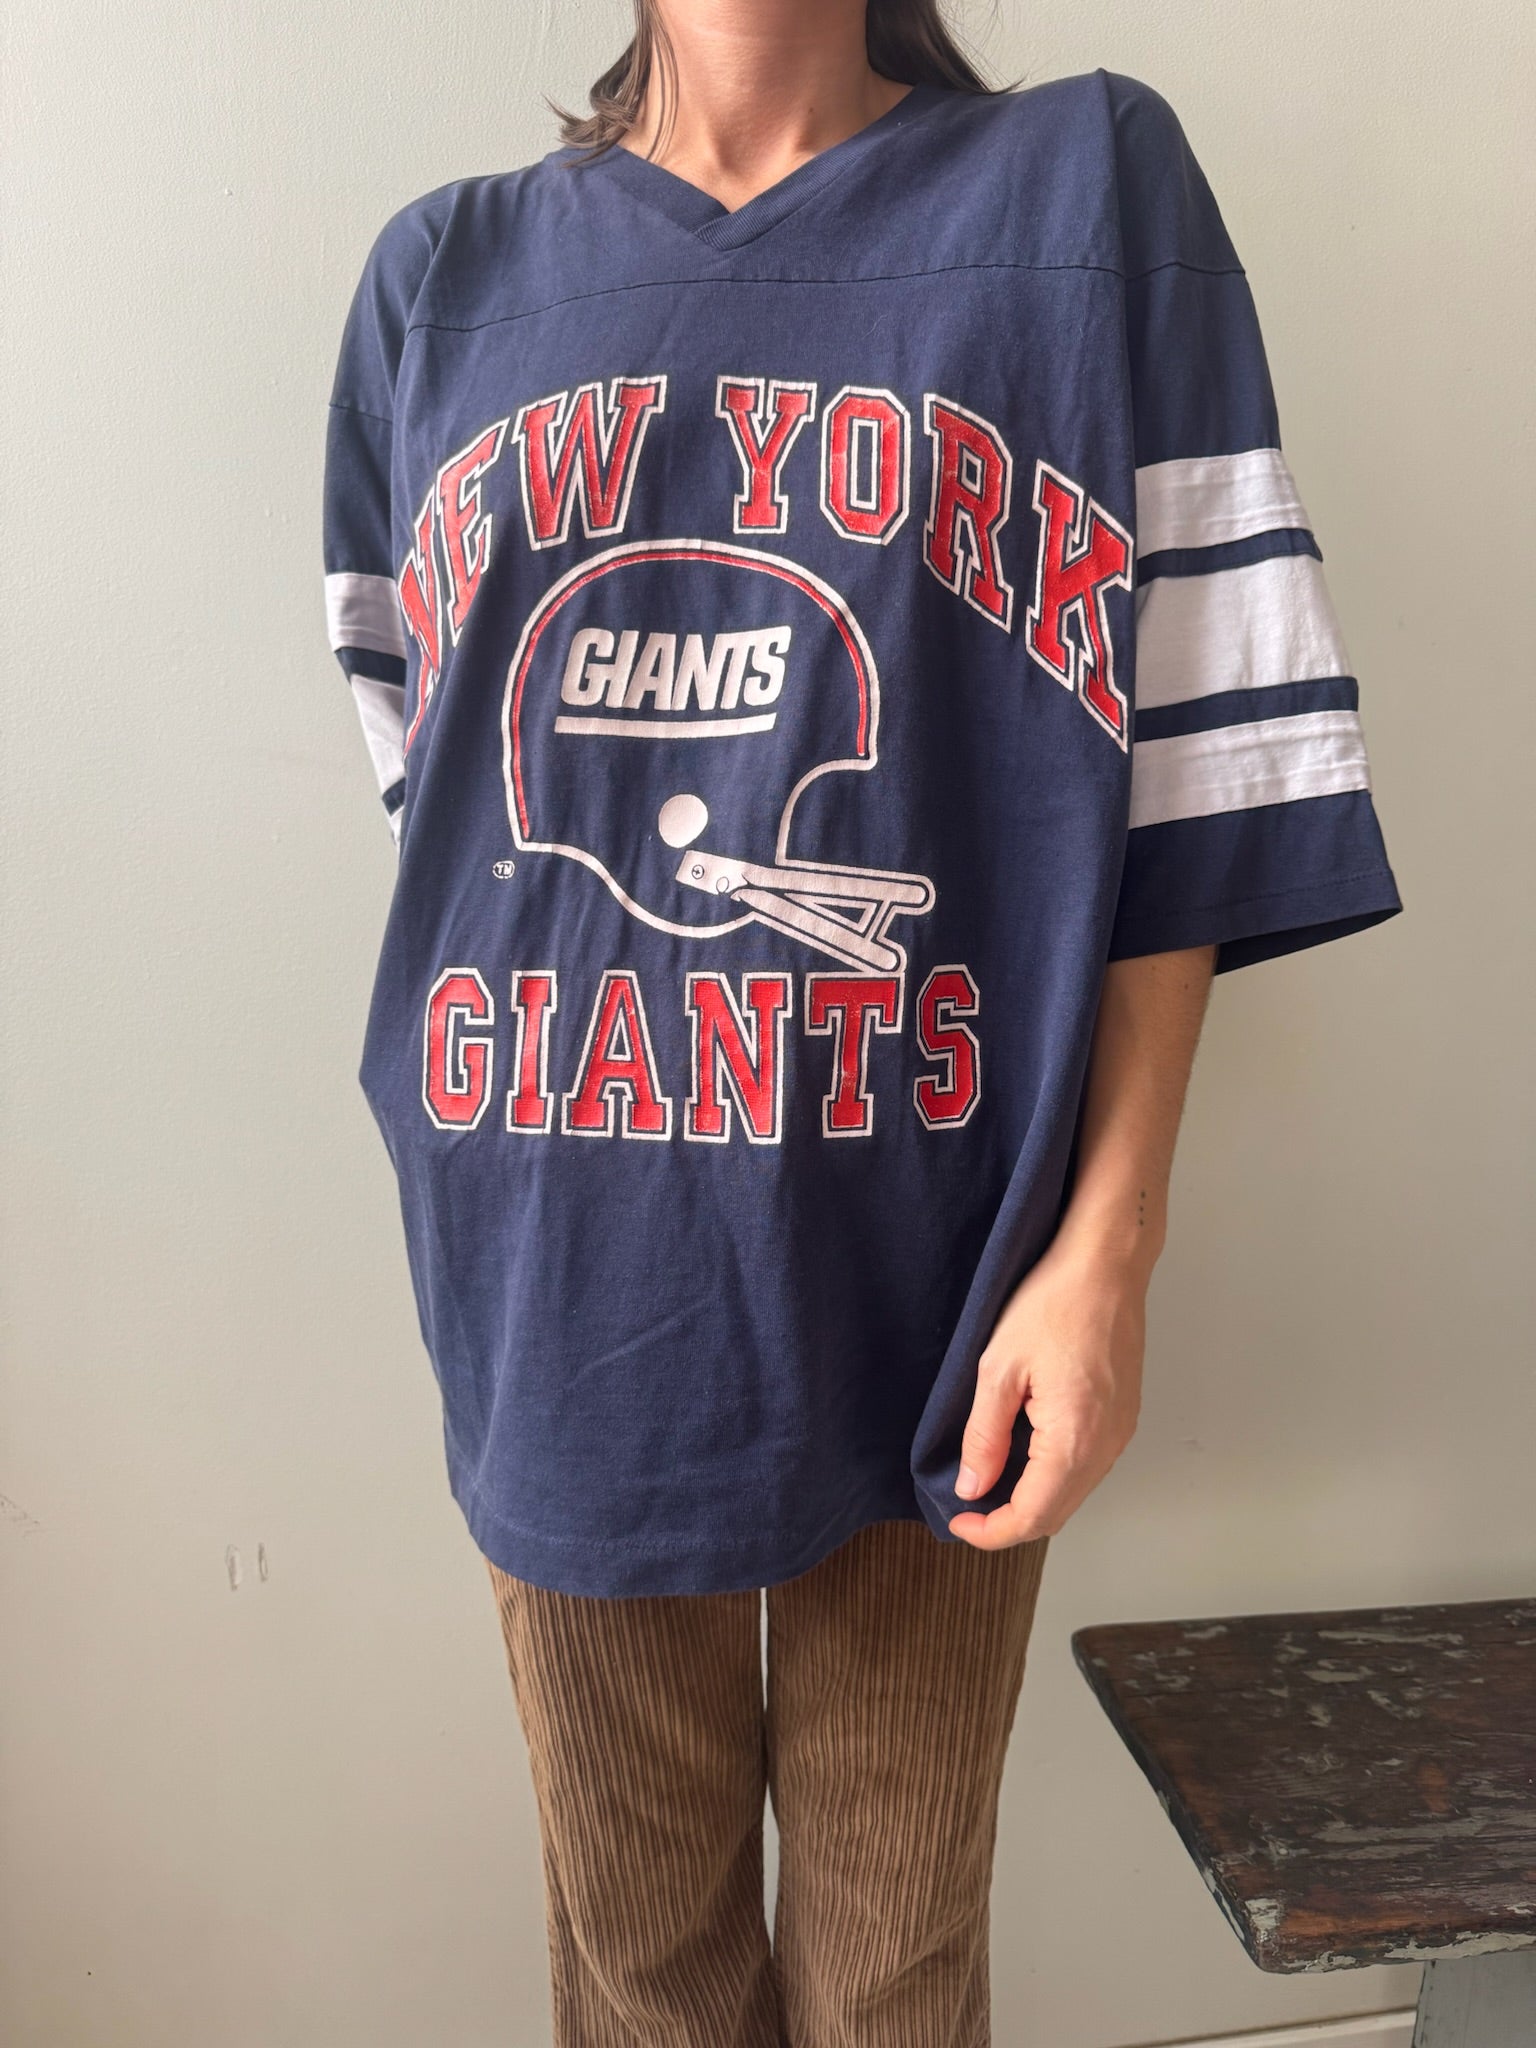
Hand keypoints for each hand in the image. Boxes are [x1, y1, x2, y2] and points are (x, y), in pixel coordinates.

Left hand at [947, 1235, 1147, 1548]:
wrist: (1106, 1263)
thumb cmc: (1055, 1301)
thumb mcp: (999, 1368)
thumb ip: (985, 1436)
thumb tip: (973, 1486)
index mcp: (1075, 1438)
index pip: (1033, 1516)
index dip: (991, 1532)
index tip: (958, 1521)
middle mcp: (1107, 1444)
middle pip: (1057, 1514)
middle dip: (1009, 1522)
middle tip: (967, 1507)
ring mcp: (1121, 1431)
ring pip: (1075, 1493)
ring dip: (1033, 1500)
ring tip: (990, 1480)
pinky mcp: (1124, 1416)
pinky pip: (1089, 1467)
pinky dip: (1055, 1476)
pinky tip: (1024, 1454)